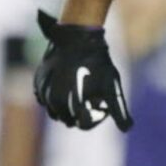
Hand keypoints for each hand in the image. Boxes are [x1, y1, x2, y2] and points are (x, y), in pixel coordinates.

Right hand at [33, 9, 131, 130]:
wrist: (78, 36)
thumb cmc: (98, 62)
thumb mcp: (112, 86)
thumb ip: (119, 110)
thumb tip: (127, 129)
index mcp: (75, 104)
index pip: (85, 124)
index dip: (96, 116)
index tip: (101, 103)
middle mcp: (57, 101)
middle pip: (69, 120)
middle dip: (79, 112)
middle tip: (90, 95)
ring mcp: (45, 91)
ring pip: (55, 111)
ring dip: (66, 106)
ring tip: (78, 90)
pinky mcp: (38, 82)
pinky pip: (44, 99)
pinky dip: (54, 97)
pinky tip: (65, 86)